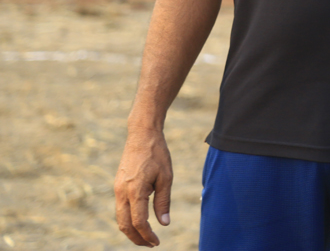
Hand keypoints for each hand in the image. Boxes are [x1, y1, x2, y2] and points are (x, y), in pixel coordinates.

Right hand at [114, 126, 172, 246]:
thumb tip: (164, 224)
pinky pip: (120, 209)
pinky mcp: (117, 186)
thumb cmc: (157, 154)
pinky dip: (128, 219)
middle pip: (124, 224)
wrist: (141, 135)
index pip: (138, 222)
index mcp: (135, 190)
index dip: (147, 235)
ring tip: (146, 237)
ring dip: (131, 230)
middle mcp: (121, 192)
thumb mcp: (166, 177)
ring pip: (120, 218)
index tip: (156, 243)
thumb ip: (163, 201)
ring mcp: (117, 189)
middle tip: (151, 245)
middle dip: (136, 238)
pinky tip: (139, 222)